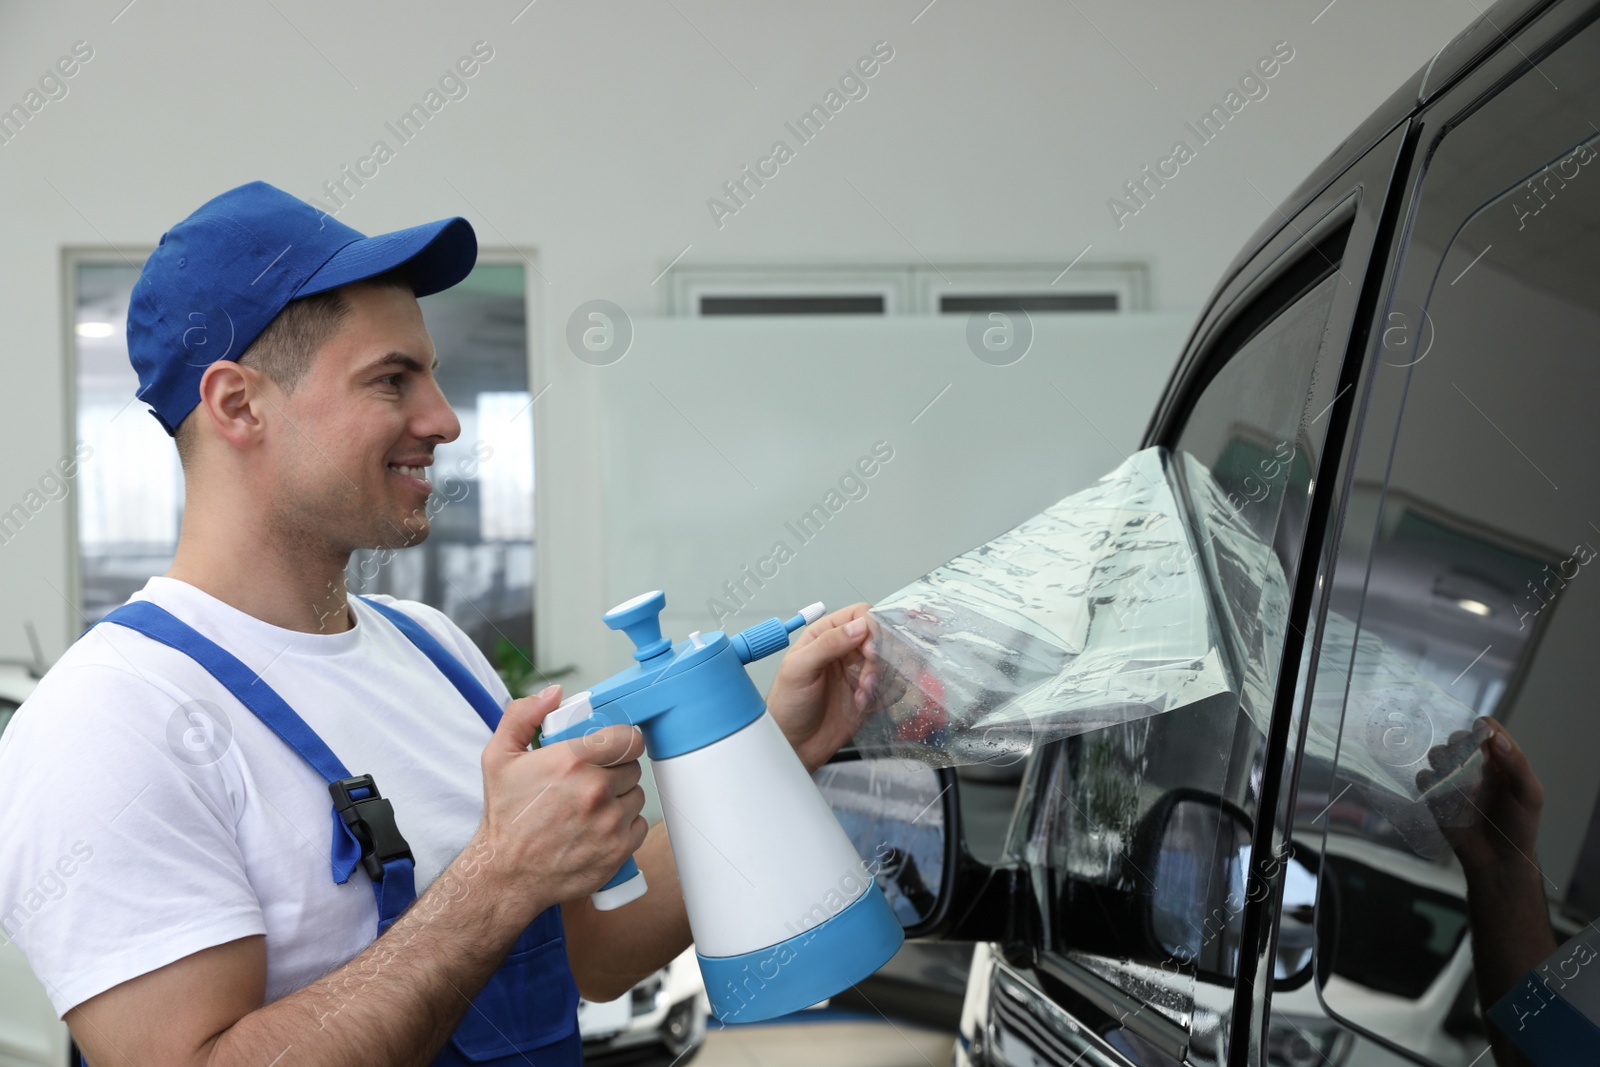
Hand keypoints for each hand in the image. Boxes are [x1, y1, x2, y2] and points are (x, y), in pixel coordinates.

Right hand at [478, 685, 648, 916]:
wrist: (506, 874)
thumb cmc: (505, 816)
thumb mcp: (498, 757)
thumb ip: (523, 716)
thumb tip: (554, 694)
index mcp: (572, 761)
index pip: (629, 738)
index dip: (624, 741)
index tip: (614, 748)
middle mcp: (596, 790)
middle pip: (632, 767)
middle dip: (616, 770)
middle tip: (593, 780)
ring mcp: (610, 822)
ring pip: (637, 796)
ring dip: (621, 798)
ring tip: (592, 806)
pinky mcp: (619, 850)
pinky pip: (639, 825)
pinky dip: (625, 826)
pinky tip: (599, 828)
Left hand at [766, 603, 879, 771]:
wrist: (793, 744)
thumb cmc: (787, 705)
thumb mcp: (799, 669)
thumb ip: (828, 644)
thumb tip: (859, 625)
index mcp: (826, 634)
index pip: (860, 615)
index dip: (871, 628)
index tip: (869, 650)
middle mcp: (846, 650)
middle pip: (881, 638)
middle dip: (879, 658)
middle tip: (867, 677)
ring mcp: (859, 671)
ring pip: (889, 662)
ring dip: (881, 679)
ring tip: (861, 695)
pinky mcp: (869, 694)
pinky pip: (892, 686)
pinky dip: (884, 695)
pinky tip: (863, 705)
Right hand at [1418, 718, 1544, 881]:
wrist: (1498, 861)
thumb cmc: (1519, 826)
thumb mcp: (1529, 795)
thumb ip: (1517, 765)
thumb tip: (1496, 738)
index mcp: (1500, 760)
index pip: (1488, 730)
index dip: (1482, 730)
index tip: (1482, 743)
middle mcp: (1475, 766)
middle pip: (1458, 737)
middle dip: (1458, 744)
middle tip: (1465, 762)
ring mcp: (1454, 780)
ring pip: (1438, 753)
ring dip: (1442, 760)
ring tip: (1454, 779)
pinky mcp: (1436, 796)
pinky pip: (1424, 778)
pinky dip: (1428, 781)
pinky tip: (1440, 793)